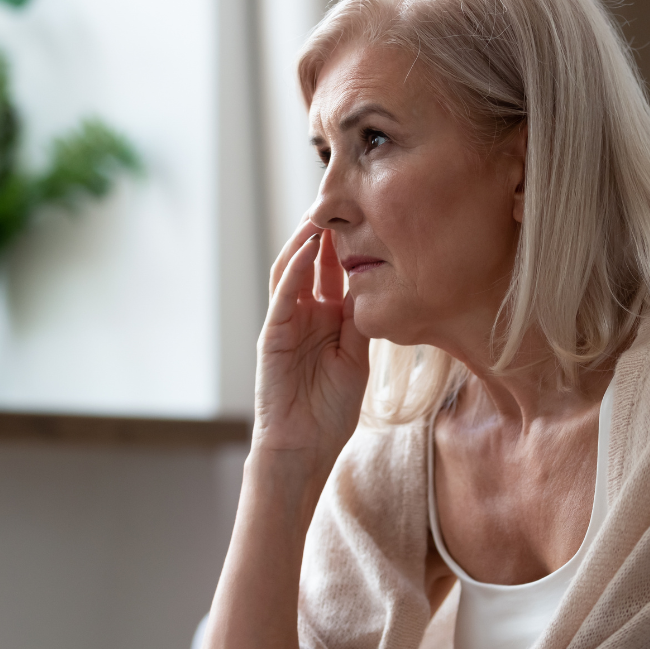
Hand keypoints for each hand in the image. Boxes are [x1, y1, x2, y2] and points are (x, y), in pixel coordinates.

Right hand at [255, 220, 369, 468]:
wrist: (303, 448)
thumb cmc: (330, 411)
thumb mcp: (357, 359)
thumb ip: (361, 323)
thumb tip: (376, 286)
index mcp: (327, 320)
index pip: (335, 272)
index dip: (348, 245)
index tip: (368, 216)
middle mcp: (305, 315)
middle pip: (312, 263)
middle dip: (325, 232)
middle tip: (342, 200)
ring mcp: (286, 323)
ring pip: (292, 271)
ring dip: (305, 242)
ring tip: (321, 214)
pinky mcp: (273, 336)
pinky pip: (282, 297)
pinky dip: (293, 271)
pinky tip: (306, 249)